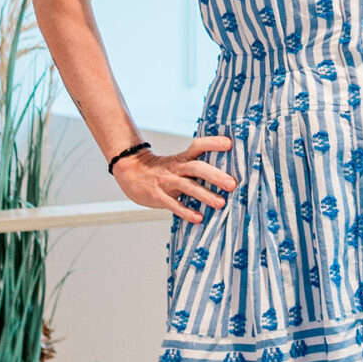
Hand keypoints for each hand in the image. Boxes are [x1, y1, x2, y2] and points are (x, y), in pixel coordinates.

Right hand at [111, 135, 234, 224]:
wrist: (131, 174)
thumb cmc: (162, 171)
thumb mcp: (178, 163)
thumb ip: (197, 167)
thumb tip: (226, 174)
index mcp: (182, 158)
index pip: (198, 146)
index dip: (213, 143)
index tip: (229, 144)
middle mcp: (176, 168)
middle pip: (197, 168)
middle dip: (215, 175)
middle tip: (232, 183)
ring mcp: (167, 182)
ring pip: (188, 187)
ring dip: (205, 195)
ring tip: (221, 203)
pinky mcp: (158, 196)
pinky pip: (174, 204)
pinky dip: (186, 212)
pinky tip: (198, 218)